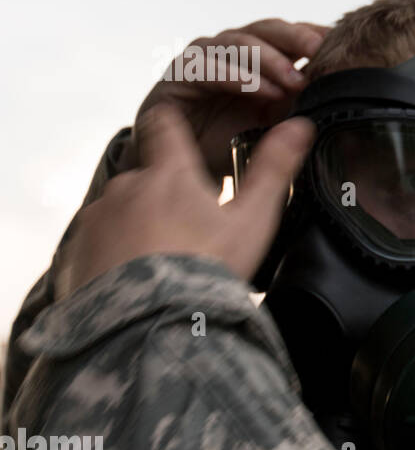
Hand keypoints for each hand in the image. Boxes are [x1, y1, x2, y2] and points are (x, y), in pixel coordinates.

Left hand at [54, 105, 315, 300]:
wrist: (152, 325)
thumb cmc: (206, 269)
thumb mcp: (252, 220)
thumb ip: (273, 170)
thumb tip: (299, 126)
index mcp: (170, 174)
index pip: (165, 125)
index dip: (174, 125)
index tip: (182, 137)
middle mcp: (128, 186)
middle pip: (149, 176)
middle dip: (167, 195)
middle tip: (192, 230)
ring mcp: (99, 218)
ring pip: (125, 210)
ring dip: (141, 225)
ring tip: (167, 261)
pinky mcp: (79, 250)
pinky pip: (101, 242)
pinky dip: (118, 253)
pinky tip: (141, 277)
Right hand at [132, 19, 329, 181]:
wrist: (186, 166)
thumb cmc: (232, 140)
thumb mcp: (278, 123)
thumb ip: (304, 104)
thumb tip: (347, 97)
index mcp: (259, 56)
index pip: (290, 34)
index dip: (314, 33)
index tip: (342, 43)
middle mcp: (231, 50)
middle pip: (266, 29)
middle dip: (295, 38)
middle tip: (320, 52)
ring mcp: (204, 58)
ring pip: (237, 42)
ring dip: (268, 59)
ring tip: (294, 80)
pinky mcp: (178, 75)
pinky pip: (207, 67)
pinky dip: (236, 76)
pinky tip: (261, 90)